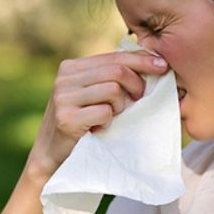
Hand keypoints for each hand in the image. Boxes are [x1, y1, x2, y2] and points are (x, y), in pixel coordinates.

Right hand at [24, 50, 168, 181]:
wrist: (52, 156)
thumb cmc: (81, 124)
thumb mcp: (91, 94)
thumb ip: (109, 78)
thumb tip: (148, 63)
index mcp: (71, 67)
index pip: (113, 57)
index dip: (141, 60)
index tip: (162, 65)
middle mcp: (64, 78)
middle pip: (116, 71)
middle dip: (136, 85)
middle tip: (138, 100)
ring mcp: (63, 97)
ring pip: (113, 90)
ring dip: (120, 107)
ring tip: (111, 117)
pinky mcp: (66, 118)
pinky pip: (105, 112)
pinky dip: (109, 121)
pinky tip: (99, 128)